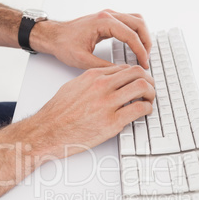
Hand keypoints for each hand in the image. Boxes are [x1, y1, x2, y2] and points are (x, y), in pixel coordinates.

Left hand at [31, 10, 151, 69]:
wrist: (54, 36)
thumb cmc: (64, 45)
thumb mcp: (83, 61)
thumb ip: (104, 66)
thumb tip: (121, 73)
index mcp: (103, 22)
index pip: (131, 35)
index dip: (140, 51)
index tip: (144, 64)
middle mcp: (108, 15)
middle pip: (139, 24)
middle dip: (146, 43)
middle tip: (146, 60)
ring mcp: (109, 16)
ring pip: (136, 21)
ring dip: (143, 36)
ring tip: (144, 54)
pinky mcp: (108, 20)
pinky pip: (129, 23)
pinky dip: (136, 34)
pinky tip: (135, 47)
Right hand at [32, 65, 154, 157]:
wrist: (47, 132)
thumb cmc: (57, 113)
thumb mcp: (73, 88)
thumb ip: (92, 83)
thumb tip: (107, 82)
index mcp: (92, 76)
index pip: (124, 68)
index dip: (137, 74)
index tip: (140, 81)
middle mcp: (101, 86)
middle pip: (137, 73)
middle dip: (148, 80)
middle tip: (150, 89)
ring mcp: (107, 103)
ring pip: (142, 88)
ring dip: (151, 94)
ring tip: (149, 101)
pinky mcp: (112, 122)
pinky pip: (139, 109)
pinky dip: (147, 109)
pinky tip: (145, 112)